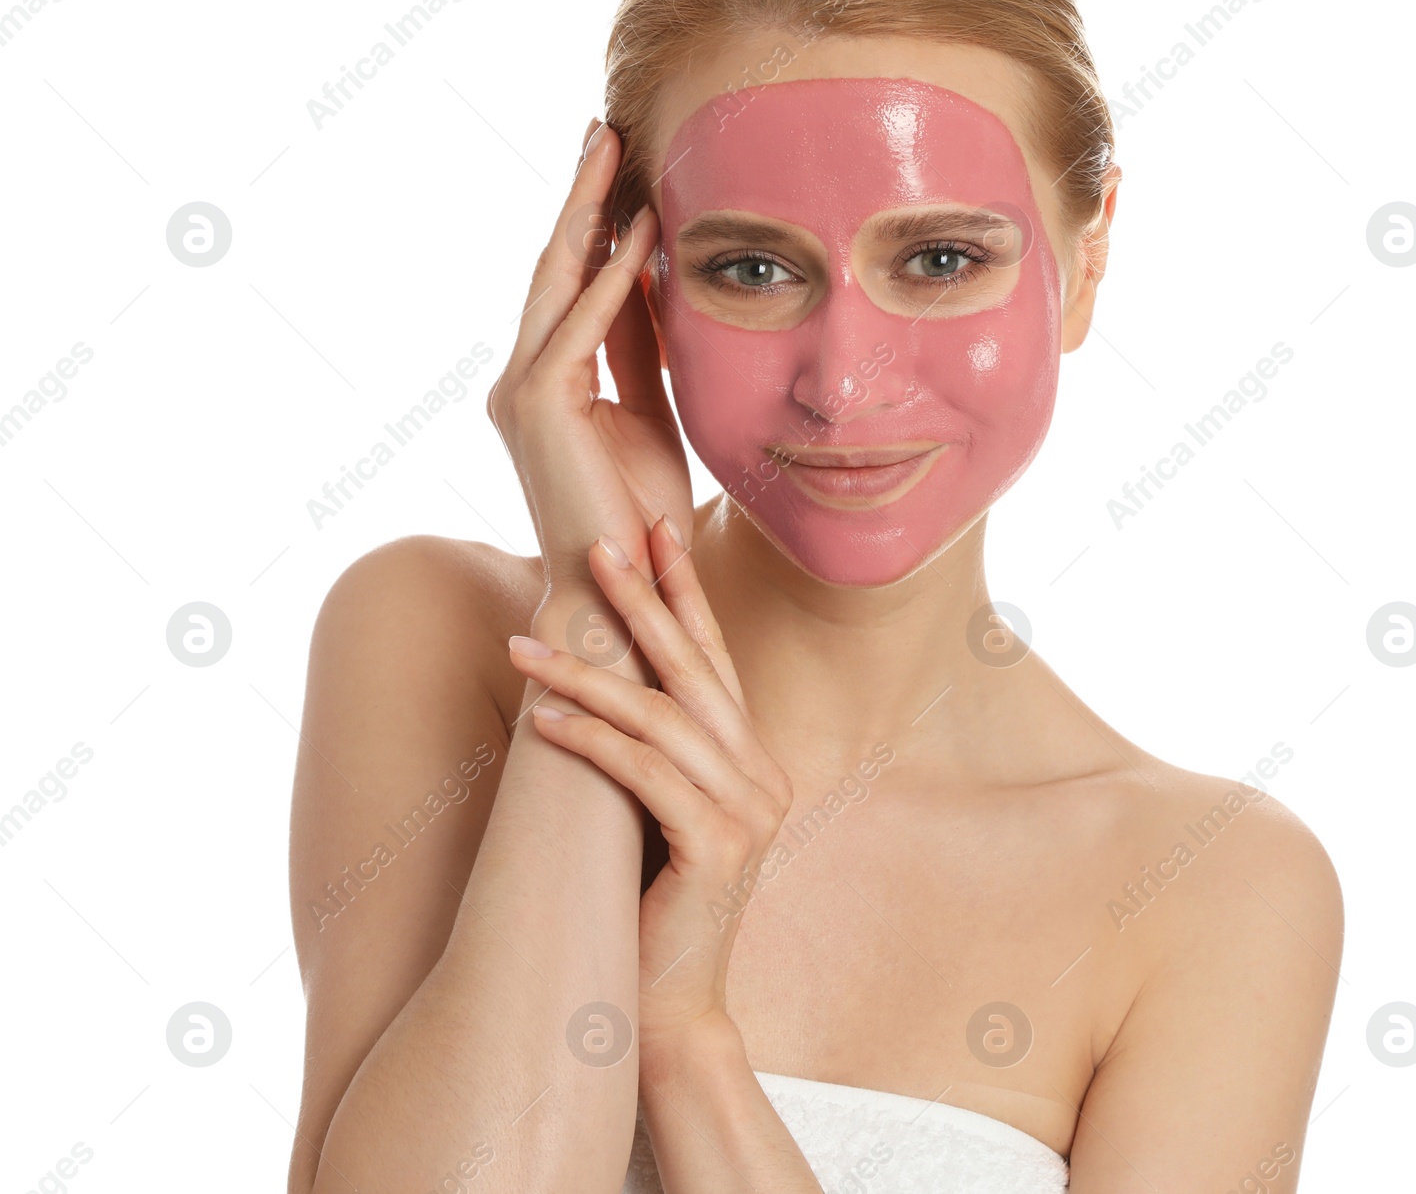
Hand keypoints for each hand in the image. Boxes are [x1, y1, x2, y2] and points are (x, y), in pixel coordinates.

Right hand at [486, 121, 692, 596]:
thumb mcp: (647, 408)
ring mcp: (520, 391)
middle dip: (580, 197)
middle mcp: (519, 379)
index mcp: (542, 381)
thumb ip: (639, 348)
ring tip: (614, 152)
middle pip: (553, 268)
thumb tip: (651, 282)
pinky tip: (638, 230)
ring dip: (589, 214)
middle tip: (601, 130)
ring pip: (556, 282)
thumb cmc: (634, 509)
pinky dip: (613, 278)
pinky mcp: (539, 406)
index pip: (569, 285)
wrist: (620, 585)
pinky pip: (582, 327)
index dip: (591, 223)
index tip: (616, 166)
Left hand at [508, 516, 793, 1047]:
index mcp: (751, 760)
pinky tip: (543, 718)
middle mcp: (762, 776)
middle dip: (644, 601)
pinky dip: (592, 741)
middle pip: (695, 669)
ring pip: (663, 717)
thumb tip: (589, 674)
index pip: (716, 658)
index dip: (685, 591)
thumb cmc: (647, 907)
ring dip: (588, 675)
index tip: (654, 528)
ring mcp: (749, 812)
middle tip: (596, 546)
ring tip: (524, 645)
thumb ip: (652, 750)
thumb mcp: (656, 811)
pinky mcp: (719, 849)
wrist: (667, 1015)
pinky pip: (646, 774)